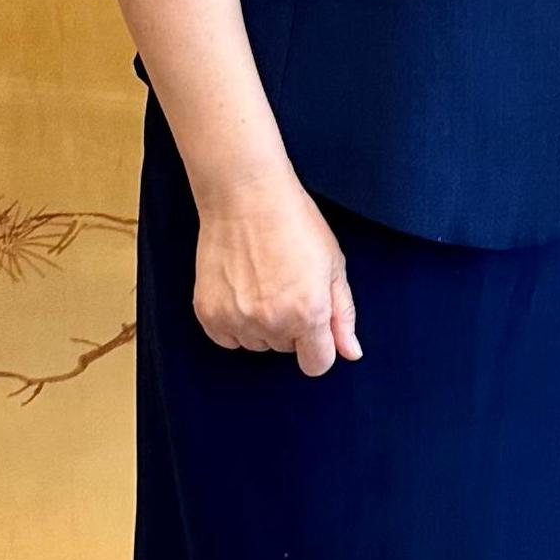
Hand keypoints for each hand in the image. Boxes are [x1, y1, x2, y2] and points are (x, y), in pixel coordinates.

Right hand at [193, 170, 361, 374]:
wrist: (246, 196)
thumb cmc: (294, 223)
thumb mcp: (333, 266)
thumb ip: (343, 315)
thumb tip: (351, 353)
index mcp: (309, 313)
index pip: (317, 364)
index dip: (318, 346)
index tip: (312, 324)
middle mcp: (272, 322)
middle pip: (286, 349)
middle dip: (290, 326)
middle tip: (285, 284)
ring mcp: (237, 319)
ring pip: (256, 344)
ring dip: (261, 324)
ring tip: (261, 282)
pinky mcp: (208, 312)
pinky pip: (226, 338)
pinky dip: (233, 322)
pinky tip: (240, 290)